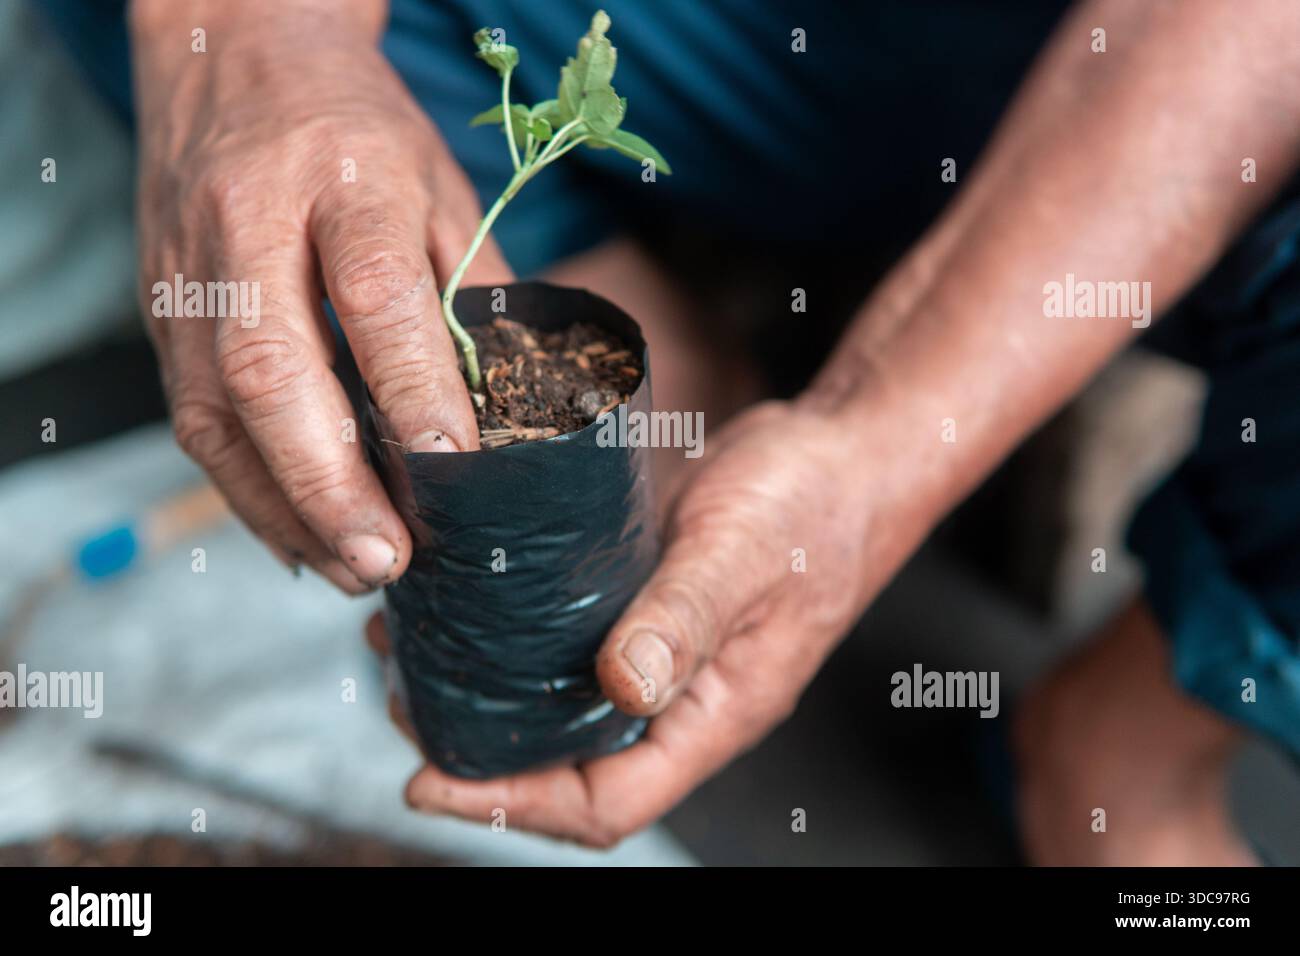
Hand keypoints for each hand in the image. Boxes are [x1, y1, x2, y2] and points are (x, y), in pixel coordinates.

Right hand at [131, 0, 511, 591]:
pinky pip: (190, 418)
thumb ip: (471, 292)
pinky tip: (300, 539)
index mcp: (341, 177)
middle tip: (389, 557)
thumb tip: (511, 409)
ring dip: (284, 507)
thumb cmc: (360, 130)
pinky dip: (245, 492)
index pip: (374, 293)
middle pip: (271, 368)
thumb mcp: (440, 187)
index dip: (414, 388)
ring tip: (353, 567)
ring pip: (214, 410)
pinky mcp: (160, 309)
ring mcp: (189, 270)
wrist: (235, 55)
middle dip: (328, 481)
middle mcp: (248, 222)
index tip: (457, 469)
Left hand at [371, 398, 928, 845]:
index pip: (607, 802)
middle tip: (404, 709)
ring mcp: (658, 653)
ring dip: (485, 698)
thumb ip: (684, 619)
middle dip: (483, 759)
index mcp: (713, 713)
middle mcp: (678, 698)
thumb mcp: (742, 555)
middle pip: (569, 768)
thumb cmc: (813, 505)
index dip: (514, 806)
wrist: (838, 452)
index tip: (428, 780)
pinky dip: (509, 638)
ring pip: (560, 708)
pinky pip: (567, 643)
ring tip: (410, 656)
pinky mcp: (639, 604)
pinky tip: (464, 603)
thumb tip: (619, 686)